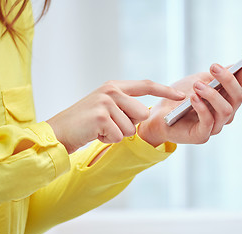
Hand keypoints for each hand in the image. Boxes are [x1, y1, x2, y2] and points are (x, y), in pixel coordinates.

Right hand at [46, 80, 184, 153]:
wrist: (60, 132)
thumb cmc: (86, 123)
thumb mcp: (107, 108)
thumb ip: (126, 105)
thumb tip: (147, 113)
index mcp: (115, 86)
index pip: (146, 85)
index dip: (164, 90)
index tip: (180, 95)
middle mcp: (112, 91)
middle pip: (143, 114)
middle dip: (130, 125)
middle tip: (110, 125)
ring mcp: (106, 102)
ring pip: (131, 128)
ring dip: (118, 134)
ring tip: (101, 129)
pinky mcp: (101, 116)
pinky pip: (119, 136)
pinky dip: (108, 140)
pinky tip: (95, 134)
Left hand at [138, 59, 241, 146]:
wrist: (158, 116)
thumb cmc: (179, 98)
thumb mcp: (198, 81)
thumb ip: (215, 77)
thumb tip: (234, 66)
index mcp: (226, 99)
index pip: (241, 86)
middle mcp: (225, 114)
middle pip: (238, 97)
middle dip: (228, 80)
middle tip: (213, 66)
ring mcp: (215, 126)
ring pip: (225, 110)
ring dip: (212, 94)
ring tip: (197, 85)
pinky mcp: (202, 136)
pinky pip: (208, 122)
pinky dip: (202, 108)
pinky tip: (193, 98)